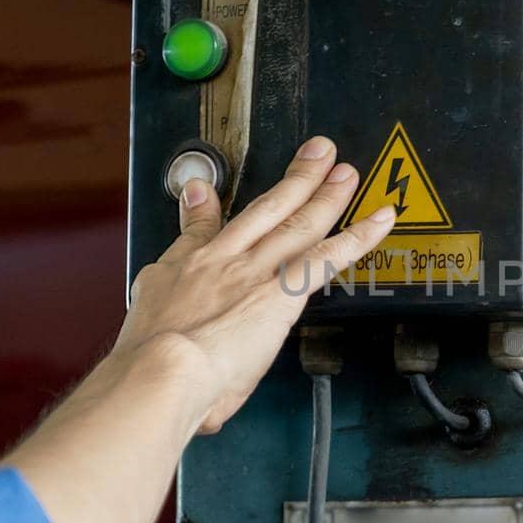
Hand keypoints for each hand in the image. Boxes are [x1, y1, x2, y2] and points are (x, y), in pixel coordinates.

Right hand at [112, 136, 394, 432]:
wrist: (160, 369)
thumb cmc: (148, 365)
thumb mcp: (143, 338)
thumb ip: (163, 333)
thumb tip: (170, 343)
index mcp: (184, 270)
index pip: (200, 229)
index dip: (205, 204)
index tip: (207, 188)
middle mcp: (222, 261)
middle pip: (265, 209)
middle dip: (295, 178)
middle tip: (318, 154)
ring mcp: (255, 272)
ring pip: (299, 223)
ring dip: (327, 194)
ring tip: (346, 172)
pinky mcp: (283, 291)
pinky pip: (328, 257)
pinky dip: (358, 236)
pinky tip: (379, 221)